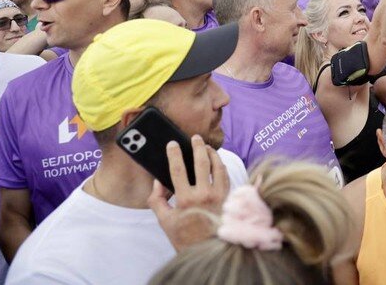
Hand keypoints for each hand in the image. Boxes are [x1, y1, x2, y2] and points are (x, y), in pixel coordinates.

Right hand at [147, 135, 229, 251]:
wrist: (206, 248)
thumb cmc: (184, 235)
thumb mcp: (164, 220)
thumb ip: (157, 200)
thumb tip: (157, 182)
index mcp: (185, 199)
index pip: (178, 169)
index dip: (174, 154)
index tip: (172, 144)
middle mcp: (204, 195)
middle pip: (201, 162)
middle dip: (197, 146)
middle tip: (195, 138)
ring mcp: (219, 196)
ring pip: (218, 166)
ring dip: (213, 153)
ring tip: (207, 147)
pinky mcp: (228, 198)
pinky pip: (226, 176)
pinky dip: (221, 166)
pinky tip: (217, 162)